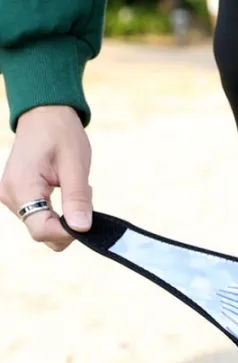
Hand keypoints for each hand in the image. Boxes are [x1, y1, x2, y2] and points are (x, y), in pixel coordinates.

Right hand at [0, 105, 92, 250]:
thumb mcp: (75, 165)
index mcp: (21, 186)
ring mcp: (12, 197)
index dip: (68, 233)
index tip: (88, 220)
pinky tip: (66, 192)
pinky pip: (41, 217)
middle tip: (83, 196)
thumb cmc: (61, 134)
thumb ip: (77, 198)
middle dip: (69, 225)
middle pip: (42, 233)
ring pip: (43, 228)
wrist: (45, 115)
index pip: (42, 230)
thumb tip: (82, 229)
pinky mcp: (18, 196)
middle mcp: (10, 195)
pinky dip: (59, 212)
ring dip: (65, 218)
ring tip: (74, 189)